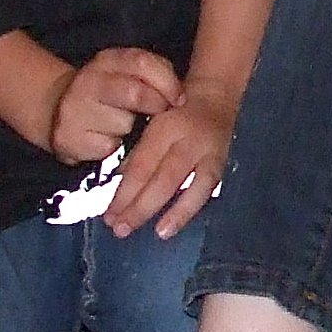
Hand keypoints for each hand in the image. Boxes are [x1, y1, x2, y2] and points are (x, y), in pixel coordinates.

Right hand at [47, 47, 182, 162]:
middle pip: (134, 94)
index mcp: (108, 60)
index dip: (167, 82)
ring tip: (121, 125)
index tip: (179, 99)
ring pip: (123, 124)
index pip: (142, 63)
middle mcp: (88, 80)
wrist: (57, 109)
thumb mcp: (129, 74)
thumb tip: (179, 97)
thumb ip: (154, 75)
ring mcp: (74, 108)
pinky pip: (107, 147)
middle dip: (154, 107)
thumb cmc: (110, 92)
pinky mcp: (66, 136)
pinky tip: (104, 139)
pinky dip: (113, 147)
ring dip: (130, 130)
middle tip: (156, 114)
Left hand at [101, 77, 240, 238]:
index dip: (125, 193)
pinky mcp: (223, 163)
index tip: (109, 216)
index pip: (142, 165)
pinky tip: (175, 226)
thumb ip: (139, 155)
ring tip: (158, 233)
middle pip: (163, 178)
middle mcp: (187, 140)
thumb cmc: (175, 113)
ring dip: (174, 212)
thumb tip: (122, 190)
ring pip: (191, 185)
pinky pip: (208, 189)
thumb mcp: (152, 124)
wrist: (216, 97)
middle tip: (121, 229)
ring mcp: (209, 153)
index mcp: (164, 128)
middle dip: (141, 207)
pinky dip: (191, 208)